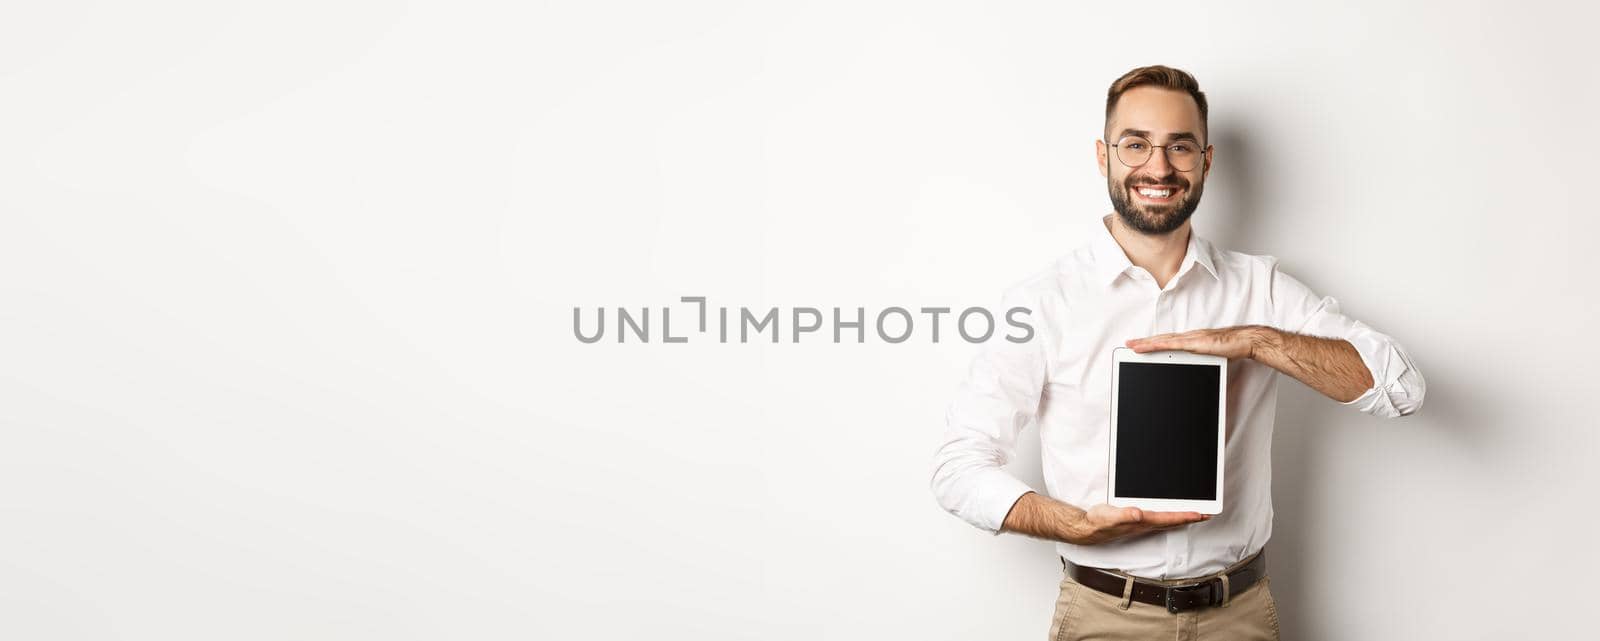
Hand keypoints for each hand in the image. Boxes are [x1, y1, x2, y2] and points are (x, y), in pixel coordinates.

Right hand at [1072, 504, 1209, 544]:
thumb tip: (1138, 514)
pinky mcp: (1137, 521)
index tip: (1202, 513)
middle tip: (1207, 514)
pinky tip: (1171, 512)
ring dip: (1183, 517)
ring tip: (1196, 513)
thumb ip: (1124, 515)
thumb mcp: (1109, 516)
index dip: (1186, 516)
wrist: (1088, 528)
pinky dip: (1170, 515)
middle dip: (1191, 518)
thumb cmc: (1098, 522)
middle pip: (1174, 521)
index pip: (1169, 518)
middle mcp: (1145, 524)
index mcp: (1142, 521)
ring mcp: (1142, 524)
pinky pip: (1160, 518)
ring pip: (1168, 520)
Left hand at [1125, 325, 1271, 360]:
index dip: (1154, 343)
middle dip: (1144, 342)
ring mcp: (1190, 339)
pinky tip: (1148, 347)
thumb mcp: (1212, 356)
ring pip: (1162, 341)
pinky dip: (1157, 346)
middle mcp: (1188, 337)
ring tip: (1132, 346)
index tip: (1141, 346)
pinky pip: (1170, 345)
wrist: (1243, 341)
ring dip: (1146, 343)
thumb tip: (1199, 369)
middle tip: (1129, 344)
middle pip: (1161, 340)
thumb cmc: (1231, 348)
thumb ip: (1202, 360)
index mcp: (1192, 341)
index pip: (1168, 342)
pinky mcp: (1193, 343)